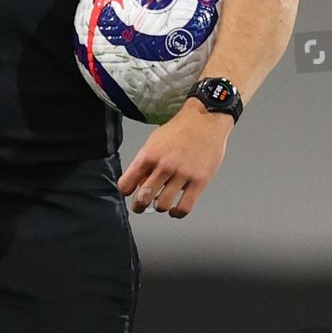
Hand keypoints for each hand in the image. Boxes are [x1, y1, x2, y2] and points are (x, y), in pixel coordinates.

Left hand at [116, 100, 233, 217]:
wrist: (205, 119)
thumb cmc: (180, 130)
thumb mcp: (154, 141)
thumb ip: (145, 162)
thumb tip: (138, 184)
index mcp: (149, 155)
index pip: (126, 184)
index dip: (126, 191)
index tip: (129, 194)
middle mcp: (164, 166)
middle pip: (143, 197)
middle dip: (139, 206)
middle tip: (141, 206)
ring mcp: (182, 174)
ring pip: (162, 205)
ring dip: (159, 208)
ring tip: (161, 205)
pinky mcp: (199, 181)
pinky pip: (184, 206)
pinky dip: (177, 213)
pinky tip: (175, 210)